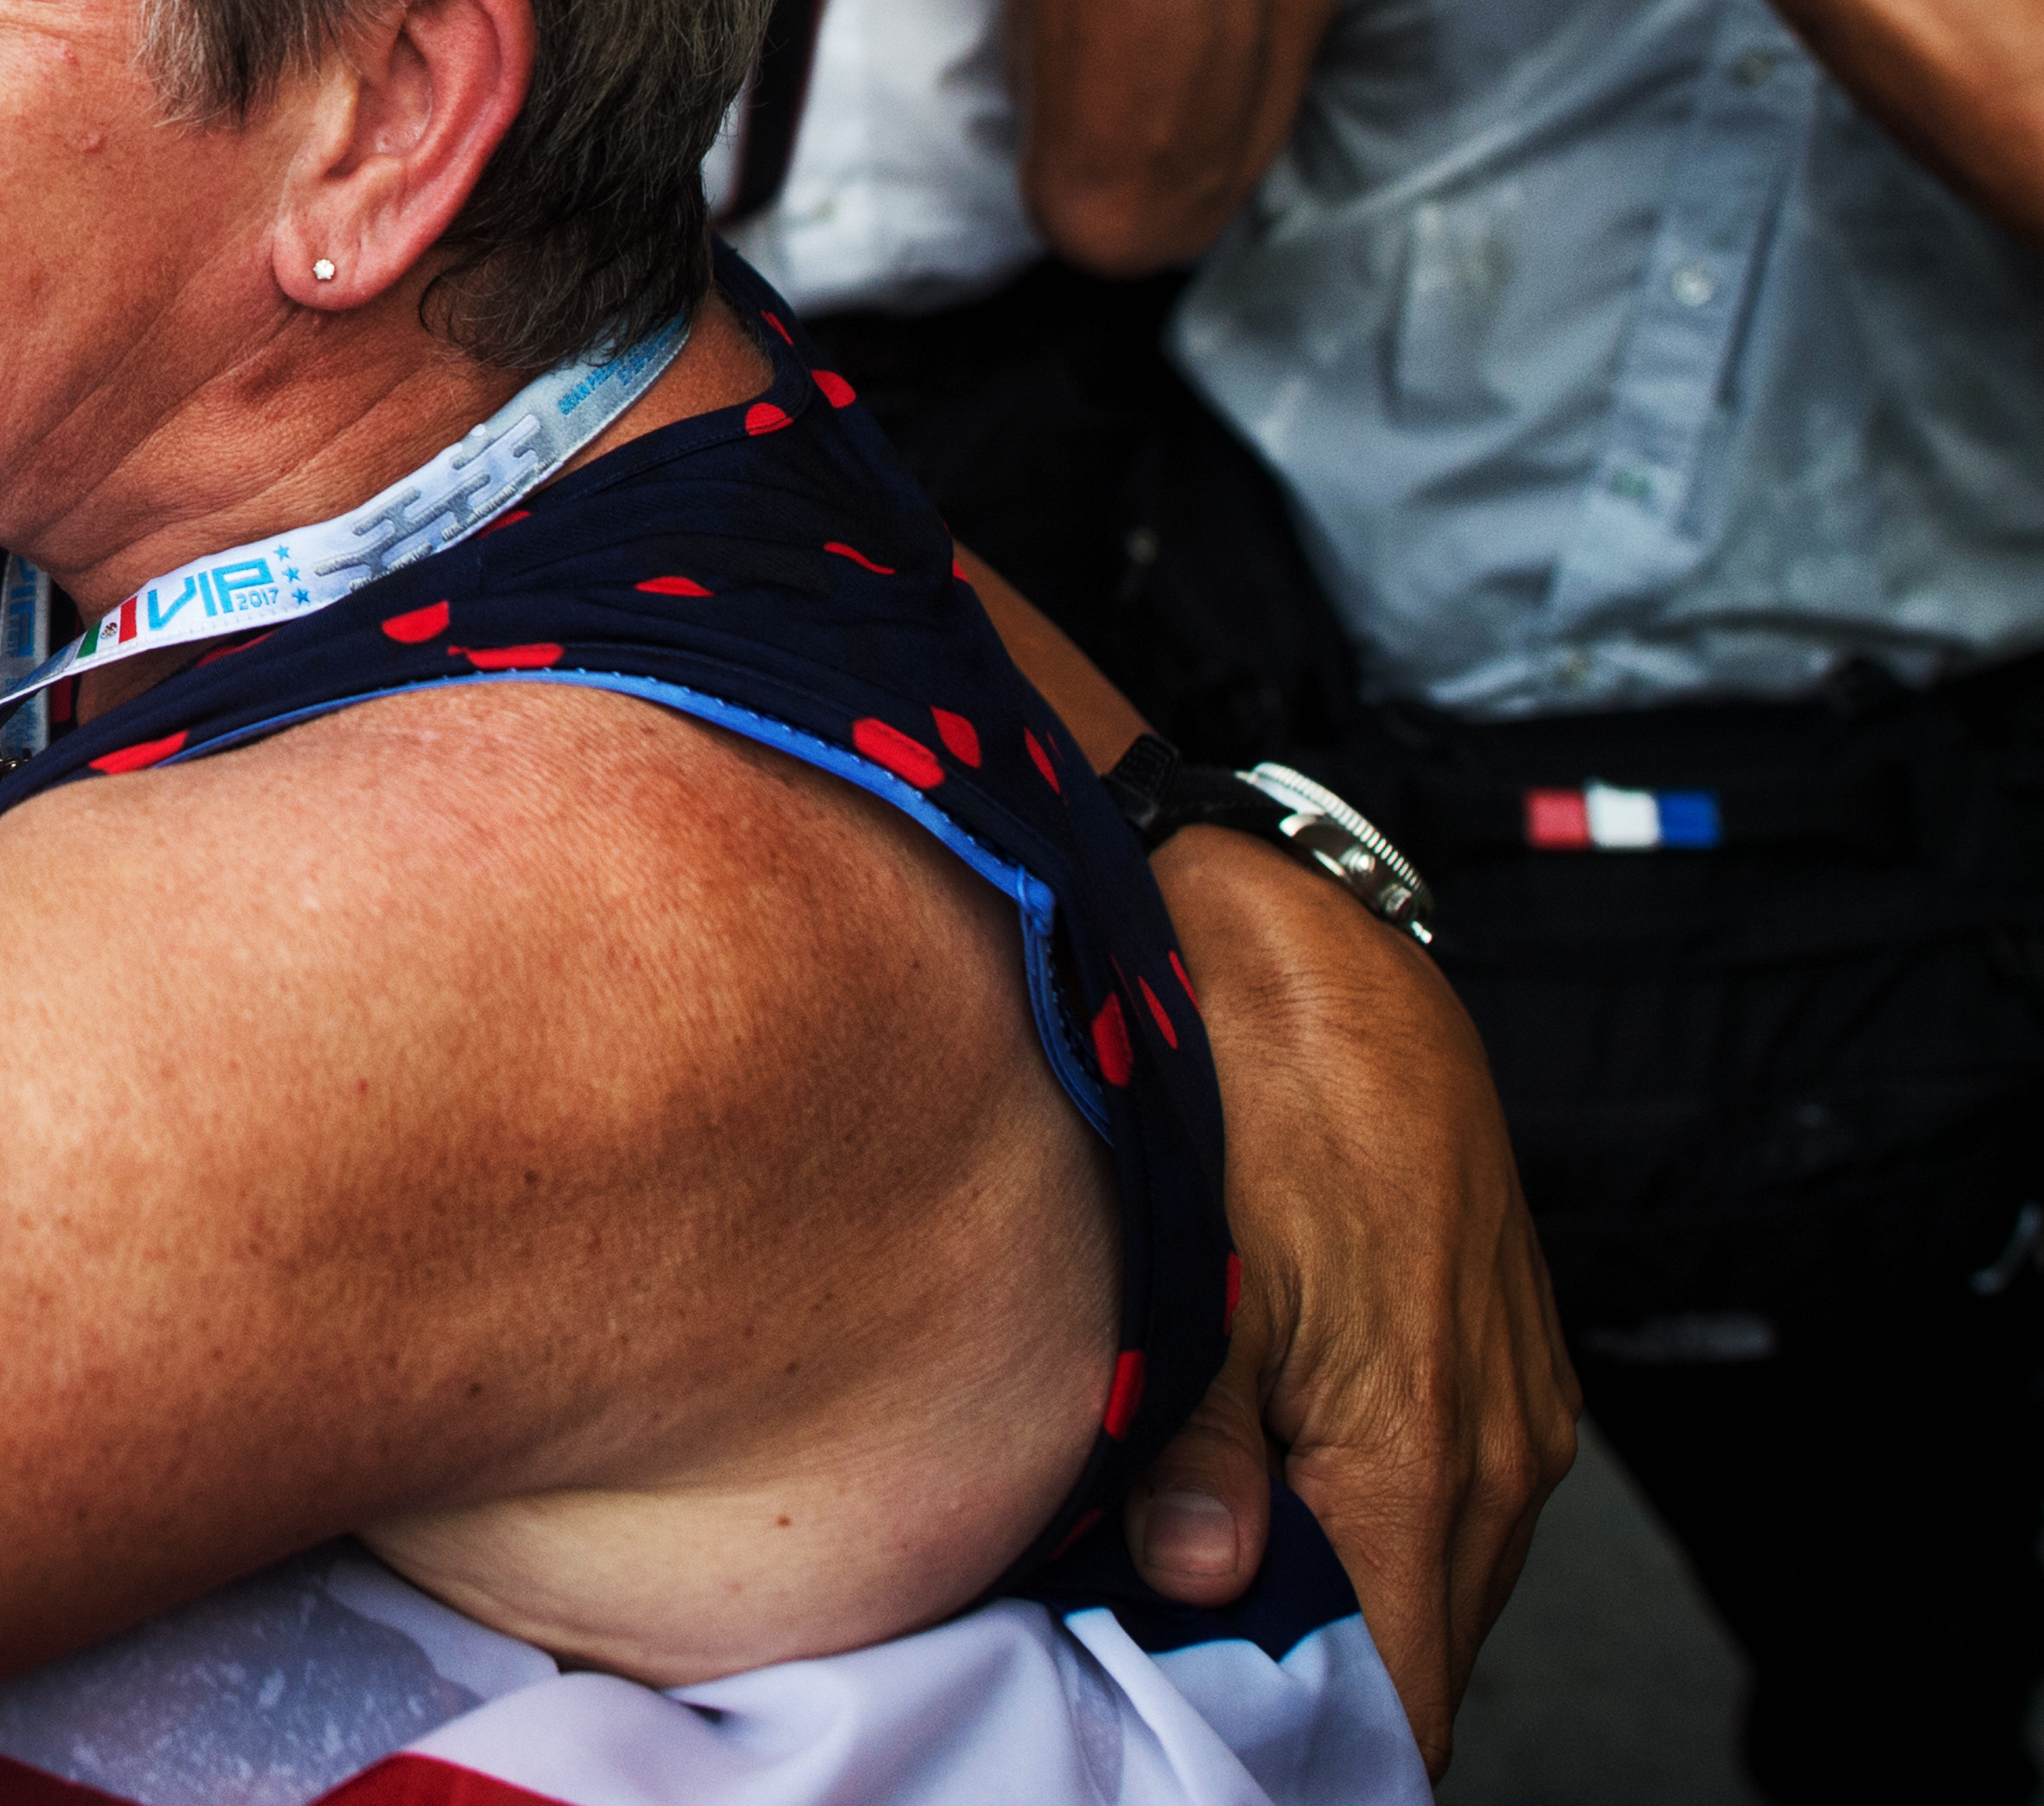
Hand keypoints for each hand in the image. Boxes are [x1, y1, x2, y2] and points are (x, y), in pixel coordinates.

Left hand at [1138, 827, 1578, 1774]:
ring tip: (1190, 1587)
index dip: (1308, 1730)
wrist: (1323, 947)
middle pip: (1414, 1643)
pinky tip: (1258, 1500)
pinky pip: (1441, 1500)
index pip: (1400, 1685)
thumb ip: (1200, 1441)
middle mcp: (1495, 1451)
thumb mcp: (1202, 1268)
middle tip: (1162, 1665)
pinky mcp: (1501, 1365)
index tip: (1202, 1735)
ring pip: (1426, 1573)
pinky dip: (1359, 1523)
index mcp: (1422, 1452)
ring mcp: (1511, 1408)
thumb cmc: (1254, 1091)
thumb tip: (1197, 1581)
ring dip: (1329, 1598)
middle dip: (1303, 1674)